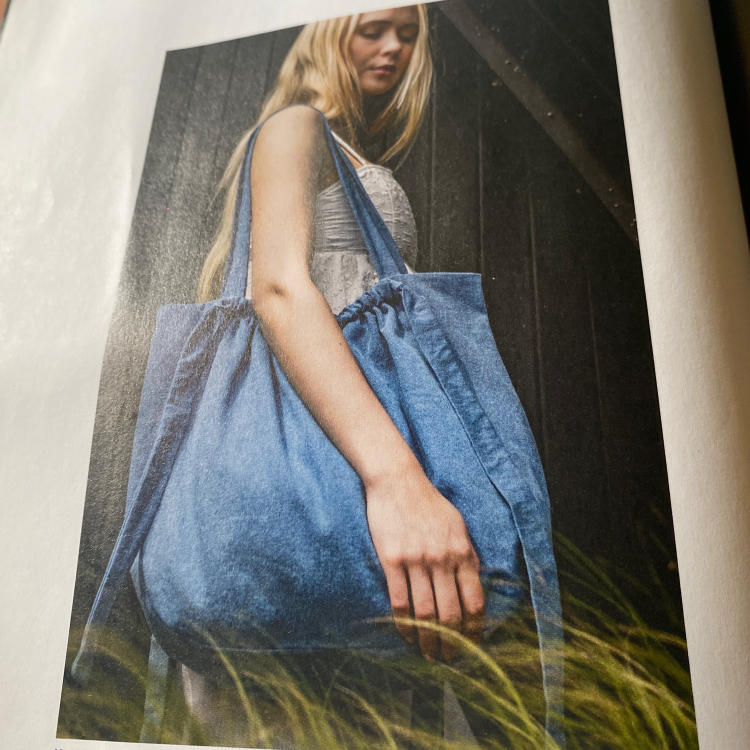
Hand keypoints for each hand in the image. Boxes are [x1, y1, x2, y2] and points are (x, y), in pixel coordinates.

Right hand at [364, 463, 484, 661]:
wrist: (398, 481)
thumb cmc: (429, 503)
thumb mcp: (458, 525)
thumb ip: (467, 555)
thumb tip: (476, 584)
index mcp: (462, 552)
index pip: (475, 602)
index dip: (475, 630)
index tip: (472, 645)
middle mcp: (442, 559)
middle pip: (450, 614)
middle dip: (452, 644)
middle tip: (448, 659)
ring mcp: (416, 560)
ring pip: (425, 613)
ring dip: (427, 640)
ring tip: (428, 654)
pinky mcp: (392, 560)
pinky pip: (399, 600)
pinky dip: (404, 624)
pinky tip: (406, 635)